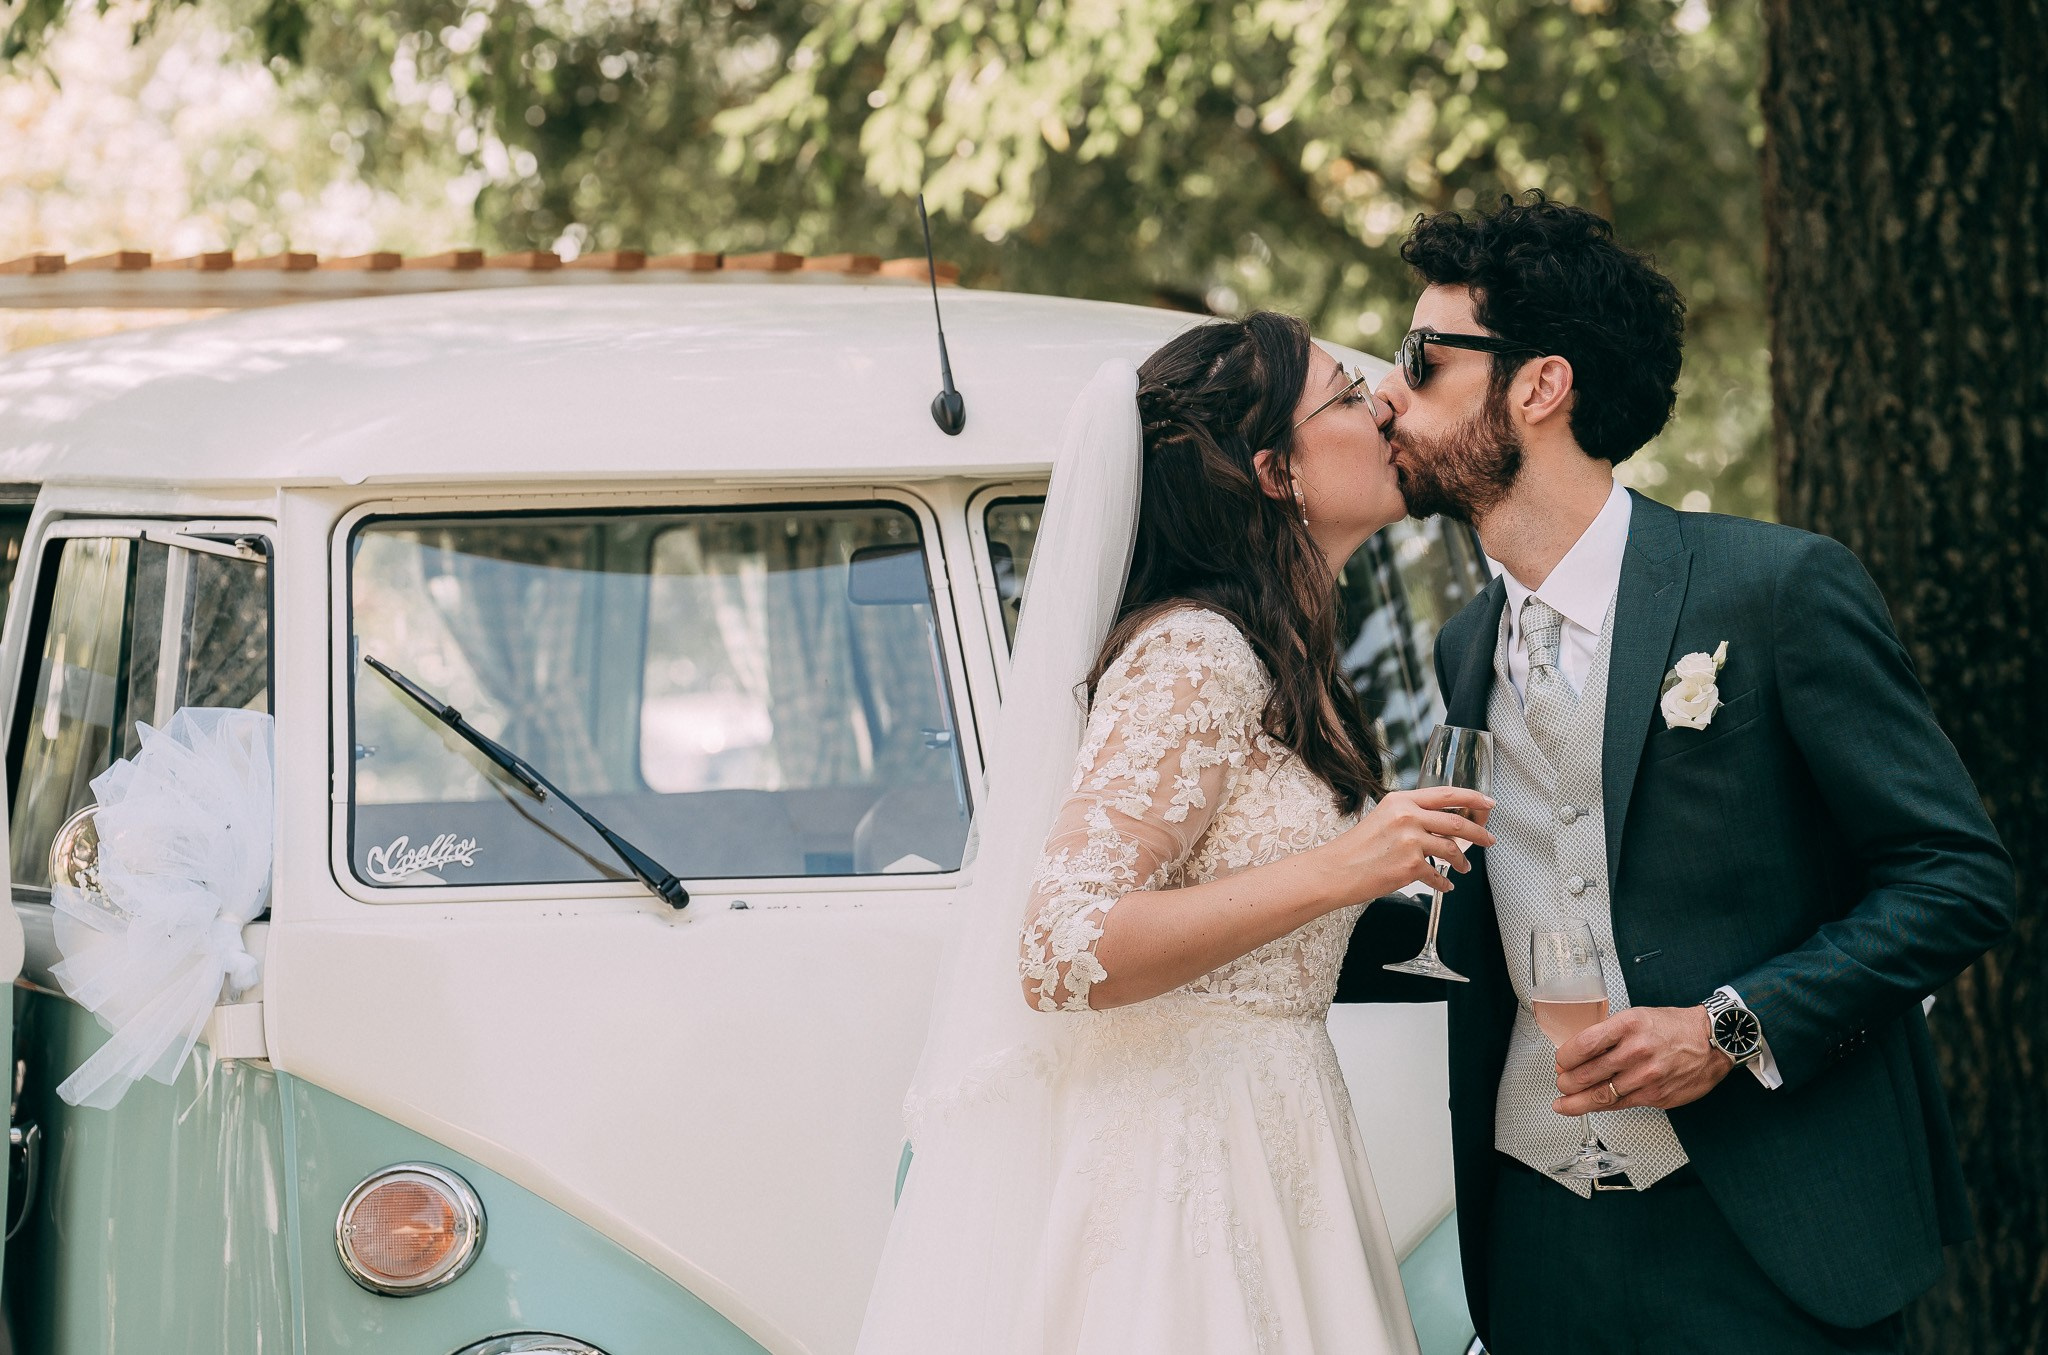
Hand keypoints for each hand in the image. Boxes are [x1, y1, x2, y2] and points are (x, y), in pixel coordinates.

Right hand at [1320, 786, 1495, 902]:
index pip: (1446, 794)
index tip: (1488, 803)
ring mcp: (1410, 841)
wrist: (1335, 871)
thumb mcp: (1382, 818)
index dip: (1472, 798)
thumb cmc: (1356, 848)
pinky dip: (1443, 883)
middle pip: (1456, 822)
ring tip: (1463, 868)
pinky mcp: (1410, 866)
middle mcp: (1407, 817)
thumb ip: (1410, 816)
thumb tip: (1440, 824)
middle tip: (1488, 840)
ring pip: (1452, 850)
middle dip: (1479, 833)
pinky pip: (1437, 875)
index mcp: (1401, 801)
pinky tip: (1444, 885)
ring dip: (1462, 861)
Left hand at [1552, 1005, 1731, 1114]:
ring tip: (1564, 1103)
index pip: (1585, 1044)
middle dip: (1566, 1081)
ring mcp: (1647, 1076)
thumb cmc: (1674, 1027)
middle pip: (1588, 1073)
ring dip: (1577, 1101)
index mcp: (1628, 1026)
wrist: (1711, 1042)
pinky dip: (1601, 1106)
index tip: (1560, 1061)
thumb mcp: (1637, 1016)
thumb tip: (1580, 1051)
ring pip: (1601, 1094)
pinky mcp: (1656, 1095)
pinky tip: (1589, 1106)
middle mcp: (1636, 1051)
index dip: (1565, 1057)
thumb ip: (1610, 1034)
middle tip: (1560, 1082)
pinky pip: (1621, 1104)